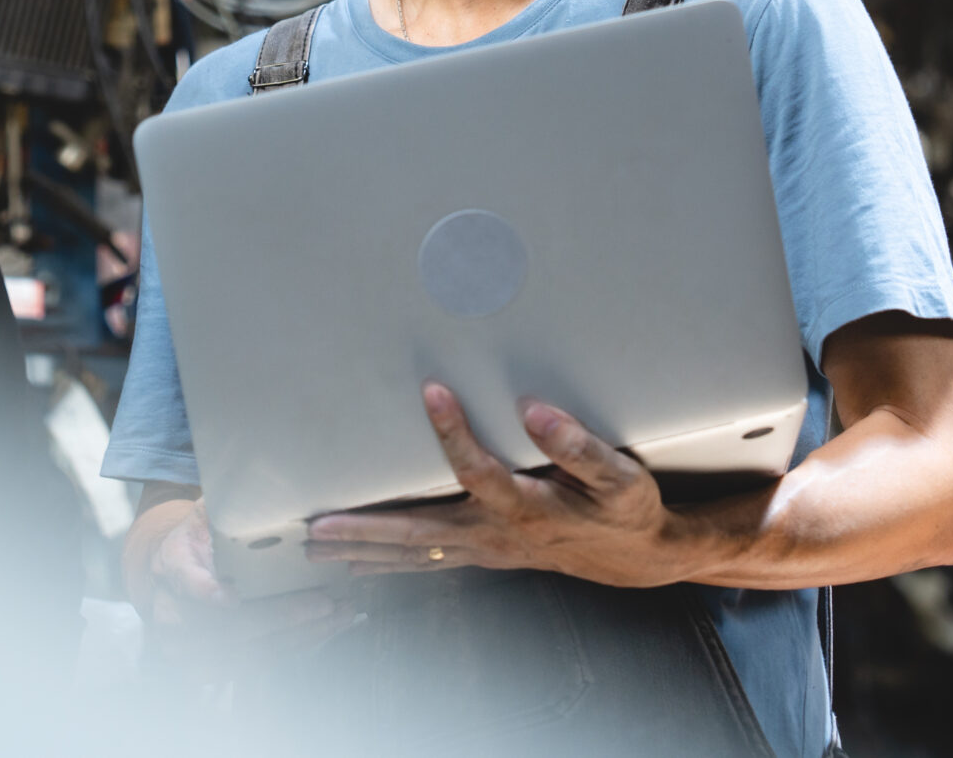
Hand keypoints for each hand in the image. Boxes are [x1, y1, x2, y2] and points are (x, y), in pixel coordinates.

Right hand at [131, 498, 356, 675]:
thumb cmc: (202, 540)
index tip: (230, 597)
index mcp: (171, 564)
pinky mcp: (208, 669)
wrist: (175, 577)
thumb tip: (264, 486)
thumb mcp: (206, 513)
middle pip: (226, 625)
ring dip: (299, 635)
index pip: (184, 579)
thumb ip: (228, 504)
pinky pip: (258, 664)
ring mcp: (188, 648)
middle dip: (280, 616)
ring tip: (339, 615)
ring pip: (248, 651)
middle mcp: (172, 612)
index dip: (204, 592)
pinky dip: (296, 646)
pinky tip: (325, 629)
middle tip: (324, 602)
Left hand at [304, 383, 693, 587]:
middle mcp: (496, 534)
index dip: (454, 432)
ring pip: (415, 553)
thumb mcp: (620, 477)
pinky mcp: (483, 553)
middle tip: (318, 528)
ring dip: (366, 551)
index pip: (478, 470)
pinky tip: (360, 562)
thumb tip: (535, 412)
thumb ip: (580, 447)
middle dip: (366, 530)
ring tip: (318, 547)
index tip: (432, 391)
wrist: (635, 557)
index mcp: (527, 508)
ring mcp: (485, 549)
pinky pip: (426, 560)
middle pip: (418, 533)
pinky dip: (389, 561)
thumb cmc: (625, 512)